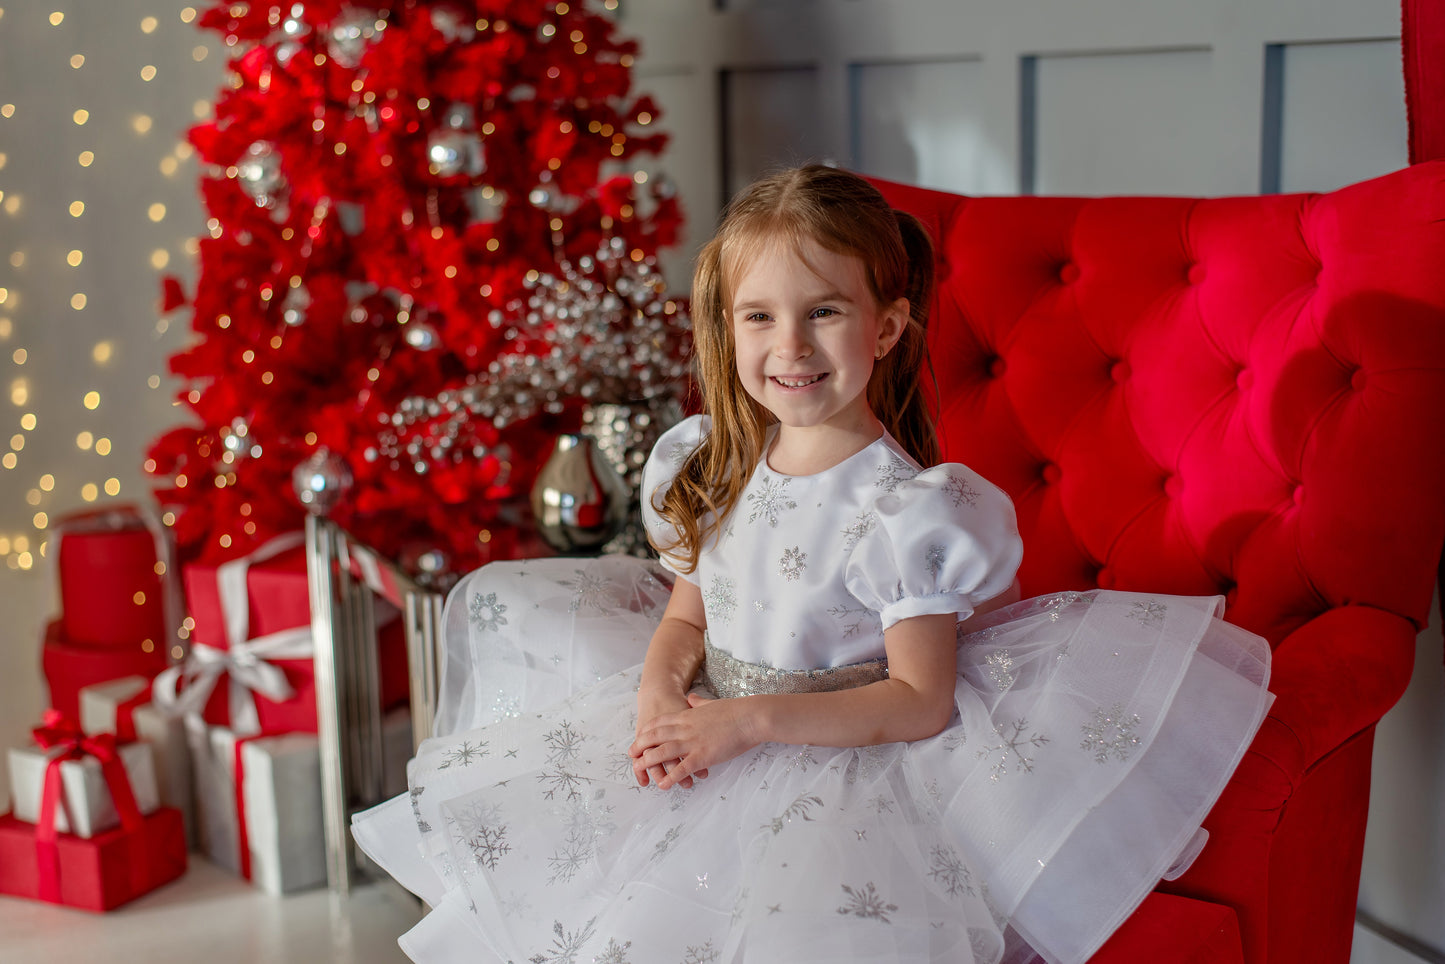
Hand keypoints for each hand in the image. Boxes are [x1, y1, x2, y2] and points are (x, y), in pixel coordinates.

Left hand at [629, 692, 758, 790]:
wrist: (750, 717)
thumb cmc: (735, 711)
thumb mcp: (711, 703)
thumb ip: (698, 703)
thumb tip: (691, 698)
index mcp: (687, 715)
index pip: (659, 723)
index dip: (646, 732)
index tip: (638, 738)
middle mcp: (685, 729)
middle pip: (655, 737)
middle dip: (640, 746)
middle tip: (631, 756)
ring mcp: (693, 742)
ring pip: (662, 753)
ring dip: (648, 762)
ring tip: (639, 770)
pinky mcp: (703, 756)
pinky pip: (681, 769)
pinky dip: (670, 778)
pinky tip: (663, 785)